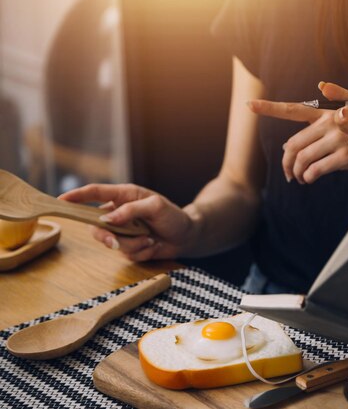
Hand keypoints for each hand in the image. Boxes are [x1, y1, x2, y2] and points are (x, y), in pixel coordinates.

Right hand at [59, 184, 194, 260]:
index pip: (95, 193)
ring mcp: (122, 231)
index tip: (61, 200)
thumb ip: (131, 210)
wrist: (187, 236)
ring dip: (133, 243)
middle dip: (106, 236)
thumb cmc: (173, 216)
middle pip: (96, 225)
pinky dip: (141, 251)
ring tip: (150, 237)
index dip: (77, 196)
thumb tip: (106, 219)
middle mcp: (119, 213)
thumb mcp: (155, 206)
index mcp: (124, 196)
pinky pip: (126, 253)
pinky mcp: (128, 247)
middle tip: (115, 242)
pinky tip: (152, 245)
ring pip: (112, 242)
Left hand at [247, 82, 347, 183]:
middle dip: (286, 162)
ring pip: (302, 158)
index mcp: (325, 113)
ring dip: (296, 172)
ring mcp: (337, 138)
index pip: (293, 109)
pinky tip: (309, 179)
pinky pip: (316, 169)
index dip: (269, 107)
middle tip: (288, 173)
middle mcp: (330, 122)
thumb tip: (289, 145)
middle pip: (293, 144)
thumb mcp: (342, 125)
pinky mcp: (344, 156)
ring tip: (299, 178)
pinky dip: (308, 177)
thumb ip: (317, 130)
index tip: (249, 103)